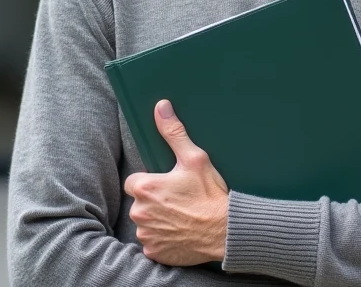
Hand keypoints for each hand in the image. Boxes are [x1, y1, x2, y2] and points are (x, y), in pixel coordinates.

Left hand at [123, 99, 229, 265]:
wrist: (226, 231)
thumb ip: (173, 133)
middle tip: (178, 200)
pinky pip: (152, 243)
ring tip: (181, 217)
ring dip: (157, 220)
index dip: (150, 182)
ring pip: (145, 223)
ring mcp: (147, 235)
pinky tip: (180, 233)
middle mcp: (140, 213)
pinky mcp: (155, 252)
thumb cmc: (210, 195)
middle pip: (139, 202)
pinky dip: (163, 239)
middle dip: (154, 201)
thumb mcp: (195, 159)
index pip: (134, 181)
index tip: (166, 184)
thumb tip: (161, 107)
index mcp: (145, 188)